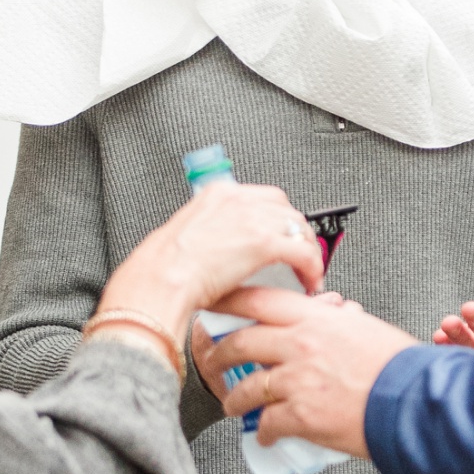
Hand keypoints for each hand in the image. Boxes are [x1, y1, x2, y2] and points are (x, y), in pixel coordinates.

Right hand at [101, 183, 323, 329]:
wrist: (161, 280)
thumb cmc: (165, 267)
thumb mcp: (188, 233)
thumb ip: (213, 230)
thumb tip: (227, 245)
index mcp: (218, 193)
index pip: (264, 197)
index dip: (278, 218)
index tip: (283, 234)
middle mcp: (238, 199)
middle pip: (285, 209)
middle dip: (296, 232)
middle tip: (299, 253)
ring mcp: (253, 218)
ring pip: (299, 228)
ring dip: (307, 250)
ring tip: (306, 270)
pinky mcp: (264, 242)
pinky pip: (303, 252)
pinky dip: (312, 267)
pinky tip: (310, 280)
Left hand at [200, 282, 420, 457]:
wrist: (417, 402)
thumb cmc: (401, 367)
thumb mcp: (367, 329)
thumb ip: (337, 322)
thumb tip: (330, 317)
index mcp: (318, 318)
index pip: (259, 300)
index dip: (229, 302)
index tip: (214, 306)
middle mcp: (301, 344)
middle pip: (242, 343)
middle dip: (220, 354)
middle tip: (215, 360)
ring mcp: (298, 381)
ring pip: (247, 387)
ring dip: (235, 399)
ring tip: (234, 404)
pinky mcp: (301, 416)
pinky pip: (267, 423)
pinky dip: (263, 432)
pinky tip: (265, 435)